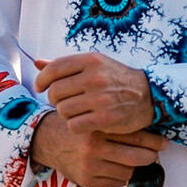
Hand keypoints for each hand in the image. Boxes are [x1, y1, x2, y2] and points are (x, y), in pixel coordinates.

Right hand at [27, 111, 167, 186]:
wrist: (48, 140)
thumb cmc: (77, 127)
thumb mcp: (95, 117)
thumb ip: (117, 123)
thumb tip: (150, 132)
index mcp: (98, 128)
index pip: (136, 137)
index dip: (154, 141)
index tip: (163, 142)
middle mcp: (93, 148)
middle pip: (136, 157)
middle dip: (150, 157)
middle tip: (154, 154)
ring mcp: (89, 166)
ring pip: (128, 172)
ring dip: (134, 166)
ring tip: (134, 159)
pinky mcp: (86, 180)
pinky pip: (116, 182)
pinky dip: (121, 176)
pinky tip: (118, 167)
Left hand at [32, 53, 153, 134]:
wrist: (149, 96)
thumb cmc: (116, 79)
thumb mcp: (94, 65)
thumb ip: (65, 65)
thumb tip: (37, 62)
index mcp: (91, 60)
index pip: (53, 68)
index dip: (42, 80)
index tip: (40, 87)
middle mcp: (95, 77)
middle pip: (55, 92)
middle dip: (55, 99)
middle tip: (63, 102)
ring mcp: (101, 98)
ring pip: (63, 110)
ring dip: (65, 114)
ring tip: (76, 111)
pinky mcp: (105, 119)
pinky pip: (74, 125)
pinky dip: (75, 126)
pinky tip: (84, 122)